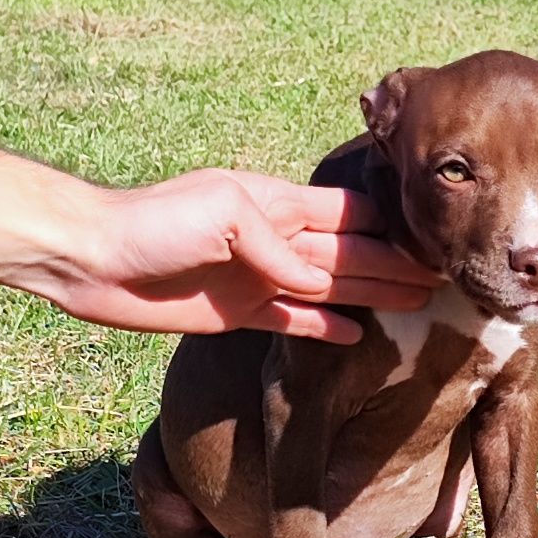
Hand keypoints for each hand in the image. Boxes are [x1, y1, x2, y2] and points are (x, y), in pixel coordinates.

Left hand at [53, 168, 437, 342]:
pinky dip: (326, 326)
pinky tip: (357, 335)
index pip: (349, 214)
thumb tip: (317, 282)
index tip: (433, 237)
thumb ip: (276, 243)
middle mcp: (276, 239)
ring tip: (418, 305)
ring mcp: (259, 277)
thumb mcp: (223, 213)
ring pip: (330, 288)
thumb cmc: (155, 222)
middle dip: (394, 265)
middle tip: (444, 280)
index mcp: (277, 202)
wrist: (93, 260)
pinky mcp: (238, 314)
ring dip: (372, 296)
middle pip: (349, 254)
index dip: (391, 226)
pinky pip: (294, 320)